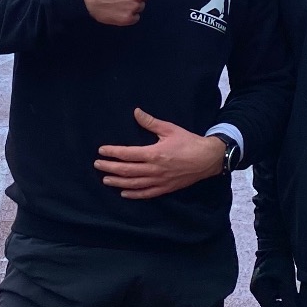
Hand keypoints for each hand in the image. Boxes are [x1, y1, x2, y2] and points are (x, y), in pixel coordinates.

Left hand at [94, 109, 226, 199]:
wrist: (208, 159)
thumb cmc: (189, 142)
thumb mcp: (169, 129)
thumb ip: (150, 122)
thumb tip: (136, 112)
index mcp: (154, 154)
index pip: (127, 155)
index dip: (113, 153)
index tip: (101, 151)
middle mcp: (154, 169)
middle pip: (127, 171)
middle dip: (110, 168)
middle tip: (97, 165)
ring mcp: (159, 181)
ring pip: (134, 184)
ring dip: (118, 182)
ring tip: (106, 180)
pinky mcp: (165, 188)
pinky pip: (146, 194)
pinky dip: (134, 194)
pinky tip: (124, 193)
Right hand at [250, 242, 301, 306]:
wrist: (274, 243)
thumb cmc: (280, 259)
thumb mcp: (286, 277)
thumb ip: (288, 295)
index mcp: (258, 289)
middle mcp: (256, 290)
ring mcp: (259, 288)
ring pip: (273, 304)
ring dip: (285, 305)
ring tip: (298, 302)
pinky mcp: (265, 284)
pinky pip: (274, 297)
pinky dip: (283, 299)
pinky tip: (294, 295)